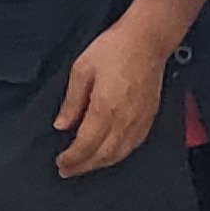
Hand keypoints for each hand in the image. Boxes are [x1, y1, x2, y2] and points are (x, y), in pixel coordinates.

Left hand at [53, 17, 173, 176]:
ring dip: (100, 164)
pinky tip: (110, 155)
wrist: (147, 40)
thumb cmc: (113, 49)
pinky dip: (119, 155)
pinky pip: (134, 144)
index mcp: (104, 108)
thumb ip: (72, 101)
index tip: (60, 163)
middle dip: (83, 166)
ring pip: (119, 153)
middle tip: (67, 171)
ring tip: (84, 166)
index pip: (86, 144)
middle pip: (102, 154)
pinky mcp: (149, 116)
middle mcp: (124, 120)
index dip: (72, 158)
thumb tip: (62, 125)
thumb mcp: (82, 70)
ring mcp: (139, 120)